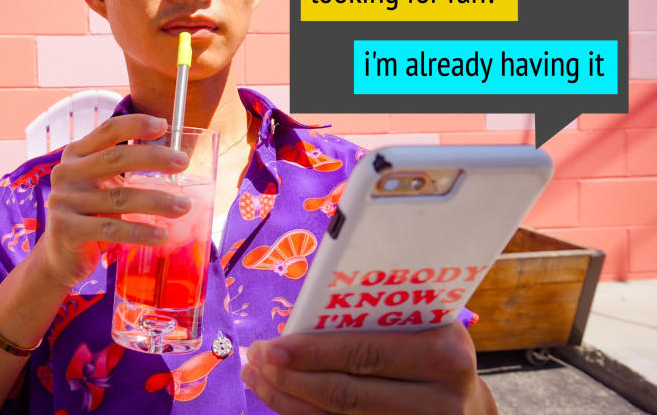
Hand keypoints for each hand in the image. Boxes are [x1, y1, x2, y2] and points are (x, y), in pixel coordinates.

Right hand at [35, 114, 190, 289]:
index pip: (107, 131)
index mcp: (76, 155)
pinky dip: (140, 232)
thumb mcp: (101, 186)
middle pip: (115, 158)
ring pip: (119, 197)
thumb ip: (124, 170)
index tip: (164, 125)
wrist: (60, 257)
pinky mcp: (66, 230)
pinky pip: (111, 229)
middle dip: (153, 158)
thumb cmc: (91, 215)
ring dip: (156, 201)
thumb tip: (173, 159)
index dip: (135, 125)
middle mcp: (67, 173)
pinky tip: (161, 235)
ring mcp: (64, 201)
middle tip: (183, 162)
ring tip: (183, 206)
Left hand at [242, 322, 497, 414]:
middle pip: (346, 393)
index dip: (312, 352)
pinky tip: (279, 399)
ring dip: (287, 399)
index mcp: (444, 355)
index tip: (270, 346)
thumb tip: (302, 316)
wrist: (468, 408)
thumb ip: (378, 319)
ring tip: (256, 377)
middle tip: (255, 359)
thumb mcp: (424, 327)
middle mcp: (439, 401)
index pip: (364, 353)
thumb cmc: (433, 352)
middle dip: (290, 377)